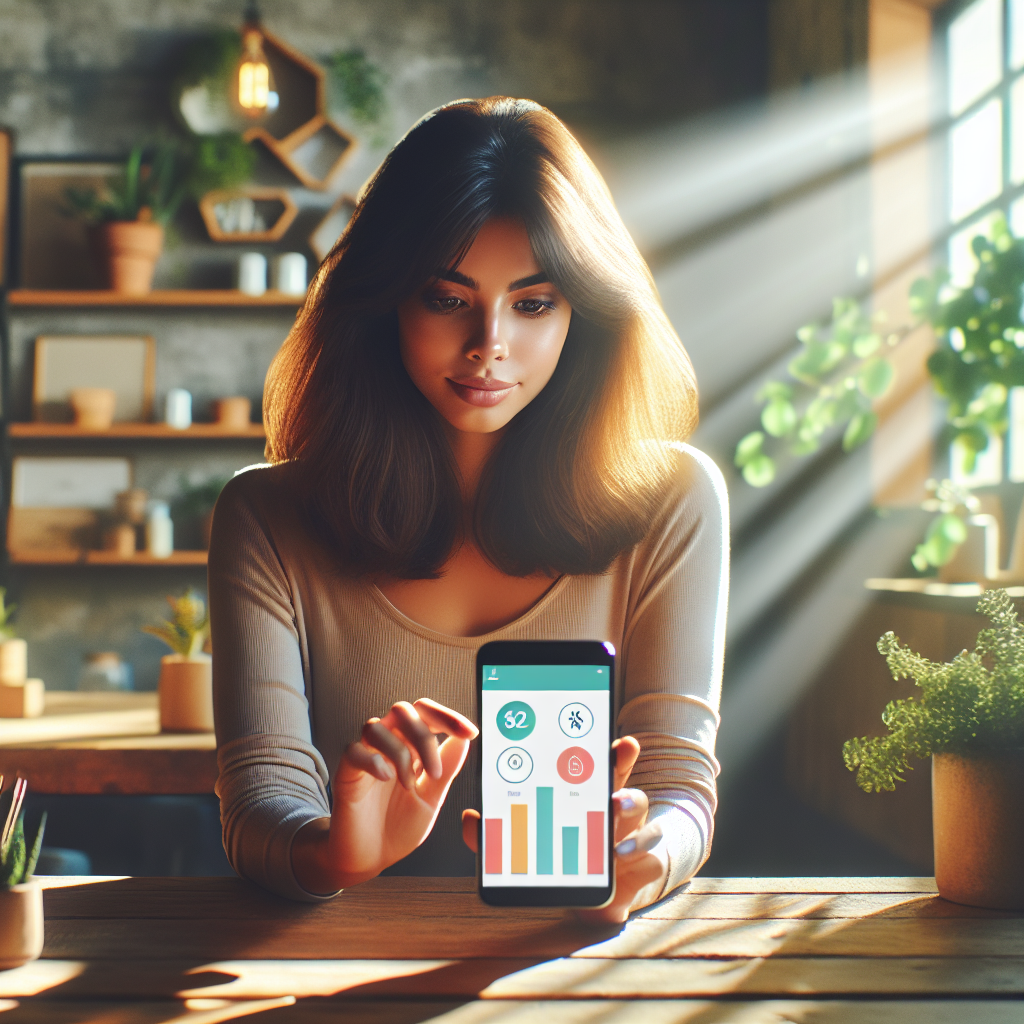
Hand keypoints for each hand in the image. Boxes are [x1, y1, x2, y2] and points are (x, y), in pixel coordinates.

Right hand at [293, 698, 477, 893]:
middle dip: (424, 735)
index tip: (469, 732)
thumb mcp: (432, 798)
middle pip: (402, 711)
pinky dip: (372, 760)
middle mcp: (388, 746)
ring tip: (408, 785)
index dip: (447, 716)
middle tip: (435, 771)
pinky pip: (353, 751)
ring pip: (376, 726)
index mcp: (411, 747)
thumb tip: (465, 739)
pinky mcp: (346, 774)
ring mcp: (366, 757)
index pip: (426, 714)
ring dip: (399, 752)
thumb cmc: (399, 827)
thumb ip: (447, 768)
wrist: (371, 859)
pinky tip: (386, 778)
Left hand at [461, 736, 667, 923]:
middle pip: (622, 776)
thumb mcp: (525, 845)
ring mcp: (632, 835)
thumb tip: (470, 818)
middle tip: (619, 749)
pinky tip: (621, 855)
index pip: (597, 763)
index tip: (611, 733)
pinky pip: (650, 855)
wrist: (591, 903)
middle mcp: (614, 810)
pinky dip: (639, 853)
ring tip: (615, 809)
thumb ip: (497, 834)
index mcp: (587, 797)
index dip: (604, 746)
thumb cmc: (561, 860)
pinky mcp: (641, 866)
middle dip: (622, 762)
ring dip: (631, 806)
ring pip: (642, 812)